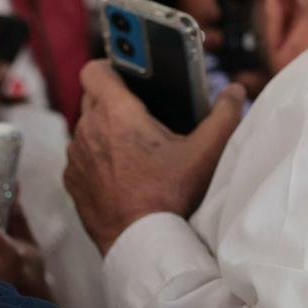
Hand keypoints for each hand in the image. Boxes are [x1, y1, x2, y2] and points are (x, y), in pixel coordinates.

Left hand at [64, 61, 245, 254]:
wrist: (140, 241)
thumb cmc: (171, 195)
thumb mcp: (206, 152)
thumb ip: (226, 115)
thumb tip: (237, 90)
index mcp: (115, 112)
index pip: (94, 70)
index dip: (109, 66)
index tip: (126, 74)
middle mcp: (87, 129)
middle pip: (93, 98)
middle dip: (114, 100)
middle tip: (143, 114)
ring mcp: (75, 156)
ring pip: (85, 128)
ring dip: (104, 130)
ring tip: (133, 145)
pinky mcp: (71, 179)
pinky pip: (80, 156)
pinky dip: (95, 157)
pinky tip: (119, 170)